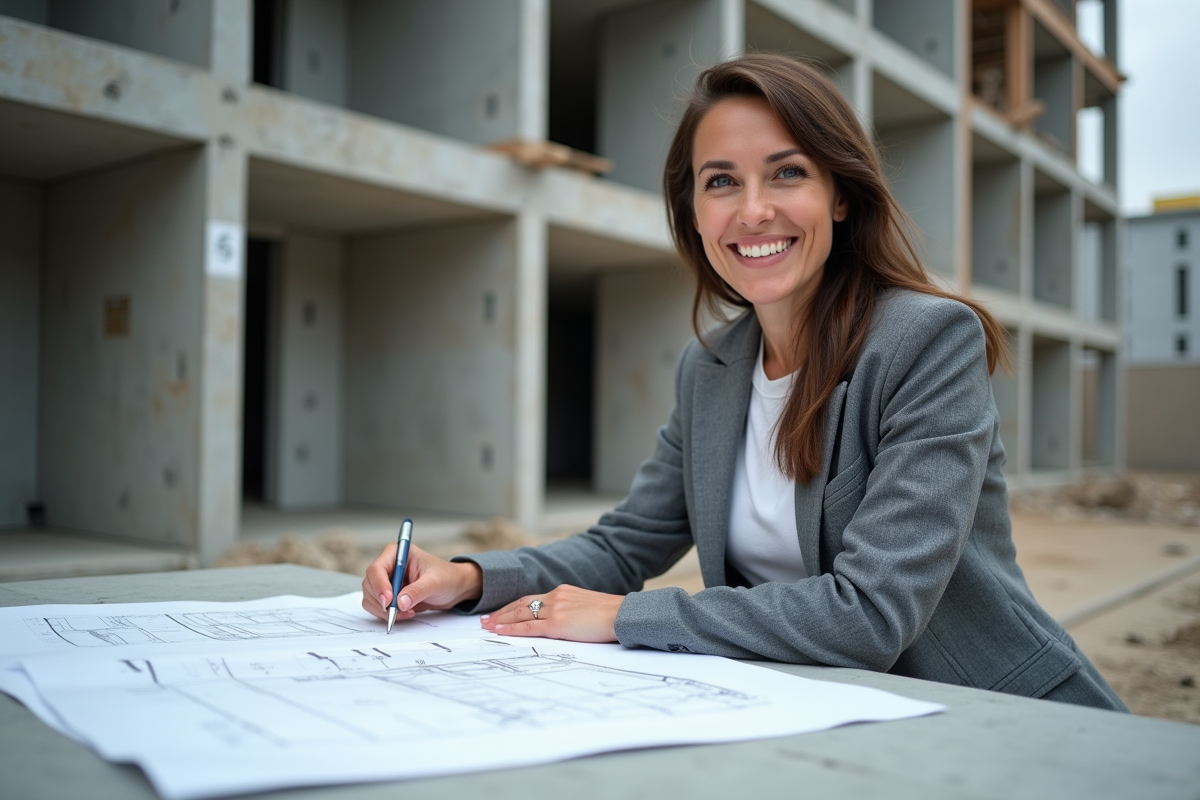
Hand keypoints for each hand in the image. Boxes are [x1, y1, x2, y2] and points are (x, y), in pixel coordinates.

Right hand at [361, 544, 482, 622]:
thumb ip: (417, 591)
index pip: (377, 569)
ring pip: (371, 598)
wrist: (455, 588)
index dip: (379, 586)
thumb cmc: (447, 577)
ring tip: (408, 612)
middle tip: (397, 612)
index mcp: (398, 553)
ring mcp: (387, 581)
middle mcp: (389, 565)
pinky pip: (377, 607)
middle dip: (382, 602)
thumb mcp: (435, 583)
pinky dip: (387, 614)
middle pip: (370, 584)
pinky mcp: (389, 595)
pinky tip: (406, 613)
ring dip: (384, 610)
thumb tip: (400, 602)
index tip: (388, 601)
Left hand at [481, 585, 622, 642]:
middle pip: (521, 604)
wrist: (622, 614)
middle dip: (502, 612)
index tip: (501, 612)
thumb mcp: (587, 605)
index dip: (514, 606)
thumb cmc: (611, 614)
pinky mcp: (557, 624)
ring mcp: (555, 609)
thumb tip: (566, 620)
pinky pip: (529, 627)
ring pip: (521, 614)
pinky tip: (500, 632)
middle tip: (485, 620)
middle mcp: (555, 597)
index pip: (531, 599)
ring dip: (501, 621)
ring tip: (487, 626)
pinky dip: (512, 629)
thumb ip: (572, 609)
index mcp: (562, 592)